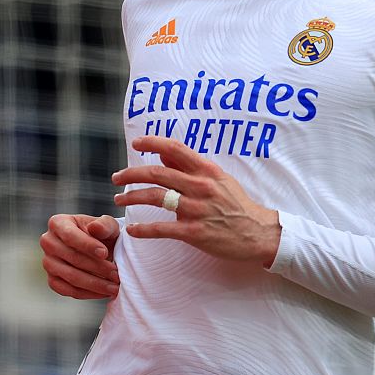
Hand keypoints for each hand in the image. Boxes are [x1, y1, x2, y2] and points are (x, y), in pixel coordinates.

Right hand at [40, 213, 121, 298]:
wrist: (99, 249)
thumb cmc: (103, 234)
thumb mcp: (107, 226)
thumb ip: (104, 225)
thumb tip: (95, 228)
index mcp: (58, 223)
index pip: (70, 236)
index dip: (87, 245)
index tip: (105, 253)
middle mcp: (48, 242)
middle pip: (72, 258)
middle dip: (97, 267)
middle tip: (116, 274)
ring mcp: (48, 263)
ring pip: (71, 276)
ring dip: (95, 284)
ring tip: (114, 286)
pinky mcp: (53, 280)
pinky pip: (69, 290)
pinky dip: (88, 293)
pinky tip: (105, 292)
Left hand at [112, 136, 281, 266]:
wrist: (258, 232)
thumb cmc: (237, 205)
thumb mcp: (218, 179)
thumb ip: (190, 166)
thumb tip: (163, 152)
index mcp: (207, 170)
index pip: (175, 148)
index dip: (153, 142)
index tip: (136, 143)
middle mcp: (200, 186)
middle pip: (158, 173)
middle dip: (132, 174)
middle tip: (116, 178)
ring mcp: (197, 209)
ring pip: (156, 198)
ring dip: (132, 197)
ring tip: (119, 200)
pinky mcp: (194, 232)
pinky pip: (162, 228)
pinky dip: (143, 229)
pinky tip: (133, 230)